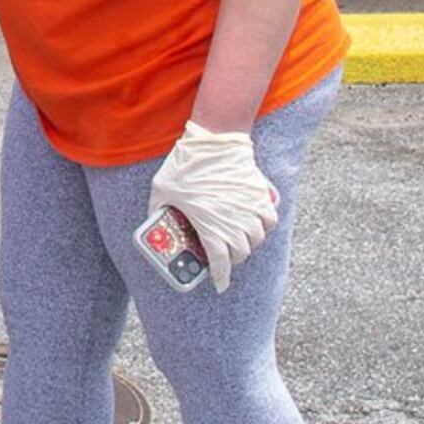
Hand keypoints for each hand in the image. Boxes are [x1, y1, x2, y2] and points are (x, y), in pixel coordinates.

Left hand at [149, 122, 279, 292]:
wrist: (213, 139)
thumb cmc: (184, 164)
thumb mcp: (161, 190)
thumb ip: (157, 211)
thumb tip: (153, 223)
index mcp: (210, 226)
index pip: (220, 263)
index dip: (220, 278)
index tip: (220, 284)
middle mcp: (235, 223)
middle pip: (240, 254)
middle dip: (231, 259)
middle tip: (222, 256)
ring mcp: (251, 209)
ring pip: (257, 239)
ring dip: (247, 243)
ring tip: (236, 239)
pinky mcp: (263, 195)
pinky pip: (270, 220)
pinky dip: (263, 226)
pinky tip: (252, 223)